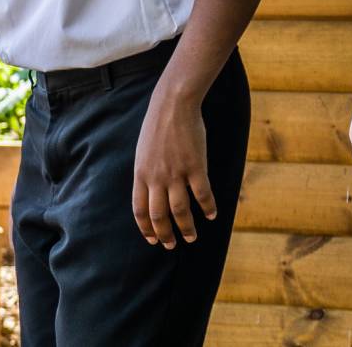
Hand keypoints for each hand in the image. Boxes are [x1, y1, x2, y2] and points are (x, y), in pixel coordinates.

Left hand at [132, 90, 213, 248]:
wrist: (173, 105)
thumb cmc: (157, 127)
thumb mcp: (143, 152)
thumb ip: (147, 173)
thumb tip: (151, 191)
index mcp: (140, 174)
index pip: (139, 209)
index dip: (146, 228)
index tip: (152, 239)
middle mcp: (156, 177)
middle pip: (159, 215)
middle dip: (165, 234)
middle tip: (171, 245)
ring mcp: (176, 173)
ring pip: (180, 210)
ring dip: (187, 228)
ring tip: (192, 237)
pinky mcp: (195, 166)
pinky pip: (203, 195)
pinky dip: (208, 208)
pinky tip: (212, 216)